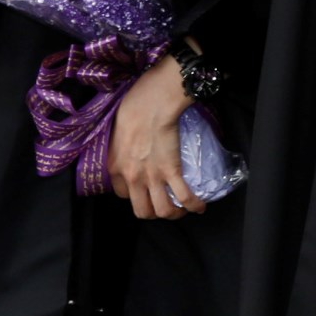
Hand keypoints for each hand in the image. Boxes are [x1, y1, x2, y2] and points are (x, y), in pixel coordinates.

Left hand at [108, 54, 204, 220]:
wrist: (153, 101)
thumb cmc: (135, 105)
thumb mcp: (118, 129)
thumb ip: (122, 144)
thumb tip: (132, 144)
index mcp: (115, 167)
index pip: (122, 195)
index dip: (135, 195)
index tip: (145, 189)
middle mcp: (131, 178)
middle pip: (142, 210)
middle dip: (154, 212)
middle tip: (165, 204)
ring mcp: (151, 176)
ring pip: (162, 210)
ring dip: (174, 214)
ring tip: (182, 209)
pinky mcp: (171, 170)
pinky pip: (184, 196)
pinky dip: (194, 205)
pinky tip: (200, 206)